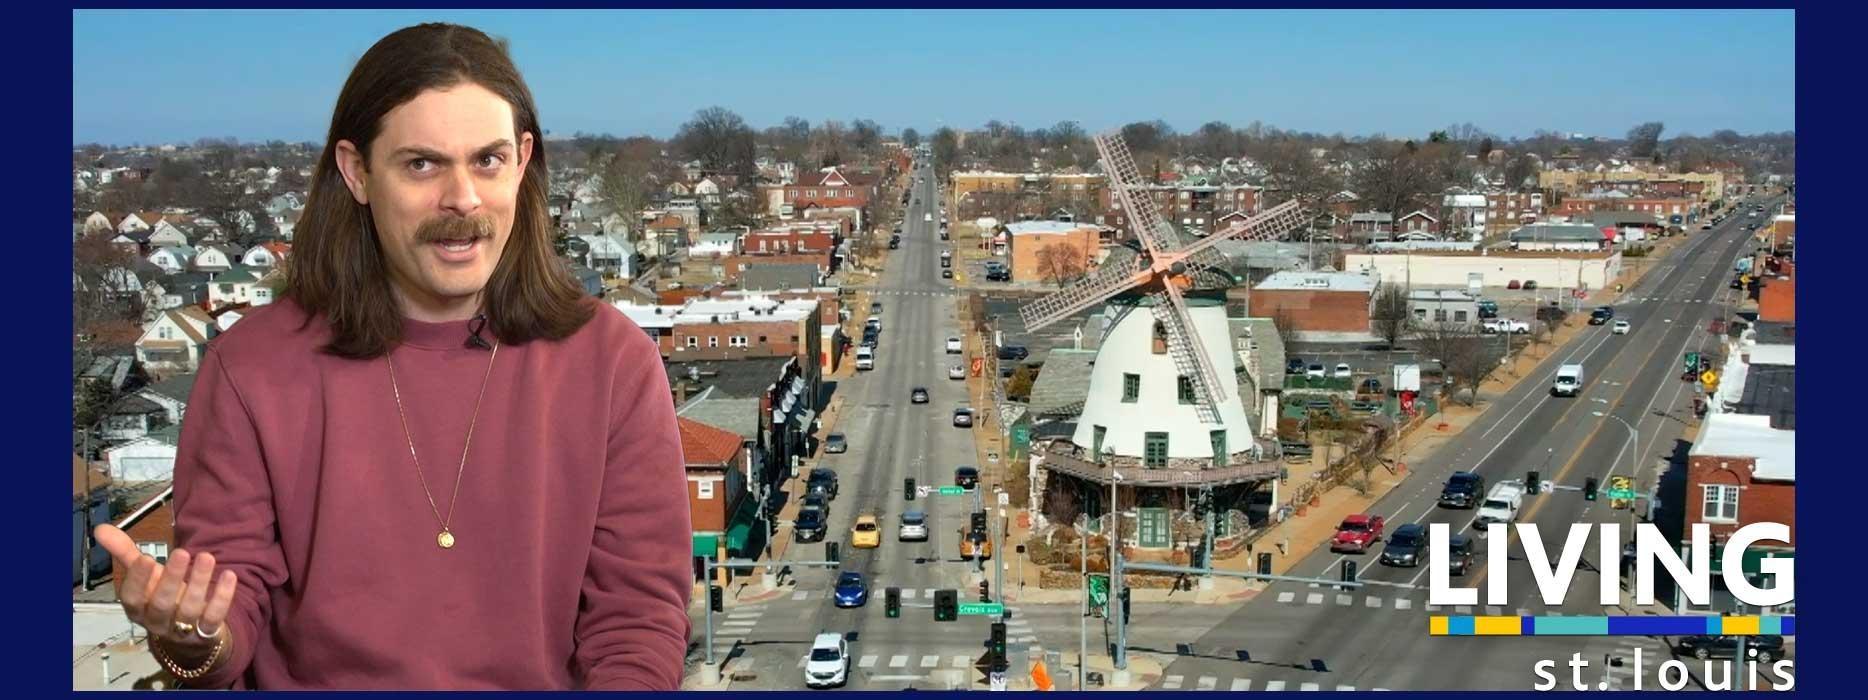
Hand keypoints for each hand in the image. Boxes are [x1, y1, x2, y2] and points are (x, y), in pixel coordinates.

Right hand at [94, 524, 236, 653]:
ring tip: (207, 556)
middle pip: (162, 604)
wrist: (187, 635)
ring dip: (198, 582)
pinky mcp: (206, 632)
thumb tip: (100, 529)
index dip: (138, 579)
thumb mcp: (144, 577)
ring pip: (189, 608)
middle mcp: (157, 622)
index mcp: (138, 608)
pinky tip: (229, 575)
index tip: (147, 557)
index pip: (133, 597)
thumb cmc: (160, 597)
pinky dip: (222, 597)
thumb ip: (125, 553)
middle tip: (182, 552)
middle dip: (171, 578)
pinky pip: (214, 616)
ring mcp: (182, 630)